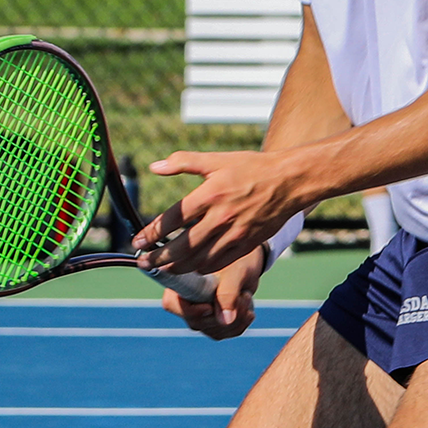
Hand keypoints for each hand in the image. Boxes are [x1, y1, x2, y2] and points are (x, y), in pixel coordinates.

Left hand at [133, 150, 304, 275]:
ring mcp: (234, 234)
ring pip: (199, 259)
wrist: (289, 181)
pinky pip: (219, 262)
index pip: (173, 218)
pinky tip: (192, 267)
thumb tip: (155, 166)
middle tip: (144, 262)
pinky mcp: (246, 244)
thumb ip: (184, 162)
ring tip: (163, 267)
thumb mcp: (217, 159)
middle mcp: (221, 216)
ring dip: (177, 266)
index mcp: (210, 193)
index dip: (152, 232)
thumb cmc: (252, 168)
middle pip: (182, 245)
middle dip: (159, 257)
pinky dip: (201, 268)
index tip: (138, 241)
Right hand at [163, 245, 265, 339]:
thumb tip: (225, 321)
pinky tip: (248, 309)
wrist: (248, 263)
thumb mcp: (235, 273)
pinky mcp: (213, 323)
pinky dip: (240, 324)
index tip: (210, 307)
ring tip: (246, 296)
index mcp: (181, 281)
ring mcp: (198, 314)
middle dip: (223, 314)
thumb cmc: (238, 260)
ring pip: (213, 331)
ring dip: (236, 319)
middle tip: (243, 295)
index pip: (172, 304)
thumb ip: (228, 293)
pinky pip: (224, 333)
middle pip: (196, 322)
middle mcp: (185, 300)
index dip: (189, 310)